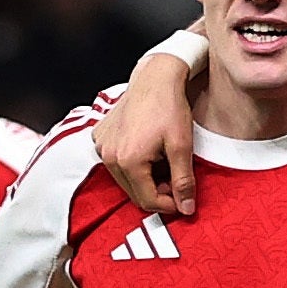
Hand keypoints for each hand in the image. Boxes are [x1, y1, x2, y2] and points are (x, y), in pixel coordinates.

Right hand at [94, 54, 198, 216]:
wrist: (155, 78)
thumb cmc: (169, 108)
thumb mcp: (181, 146)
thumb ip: (183, 181)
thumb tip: (186, 209)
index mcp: (128, 162)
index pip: (147, 201)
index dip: (169, 205)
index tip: (184, 199)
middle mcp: (109, 157)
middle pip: (134, 193)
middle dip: (157, 192)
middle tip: (176, 179)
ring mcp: (102, 146)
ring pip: (125, 180)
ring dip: (145, 179)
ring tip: (163, 162)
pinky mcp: (100, 137)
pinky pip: (116, 162)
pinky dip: (133, 164)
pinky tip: (147, 149)